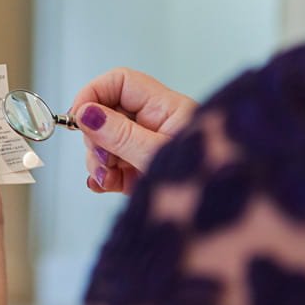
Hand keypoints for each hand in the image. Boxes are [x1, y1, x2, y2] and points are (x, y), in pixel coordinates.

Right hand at [70, 68, 196, 194]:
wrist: (226, 222)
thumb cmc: (208, 182)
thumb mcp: (157, 155)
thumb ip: (120, 135)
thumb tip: (87, 113)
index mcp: (166, 108)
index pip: (120, 82)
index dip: (94, 93)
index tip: (78, 117)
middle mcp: (157, 124)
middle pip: (108, 113)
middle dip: (95, 136)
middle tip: (101, 159)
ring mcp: (149, 148)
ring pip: (108, 142)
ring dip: (99, 160)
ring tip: (107, 179)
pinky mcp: (144, 171)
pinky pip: (115, 166)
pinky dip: (105, 175)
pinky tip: (104, 185)